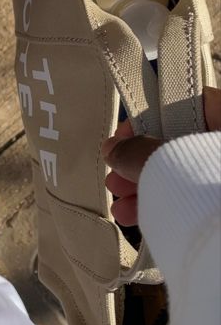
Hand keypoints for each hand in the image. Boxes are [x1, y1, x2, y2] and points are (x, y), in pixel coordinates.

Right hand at [103, 86, 220, 226]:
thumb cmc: (215, 194)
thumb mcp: (169, 161)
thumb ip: (136, 151)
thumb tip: (114, 149)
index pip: (189, 106)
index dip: (149, 120)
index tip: (123, 139)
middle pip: (185, 144)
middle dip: (143, 164)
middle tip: (119, 178)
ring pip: (190, 175)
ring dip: (151, 189)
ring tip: (123, 208)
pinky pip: (197, 197)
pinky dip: (171, 205)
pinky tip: (142, 218)